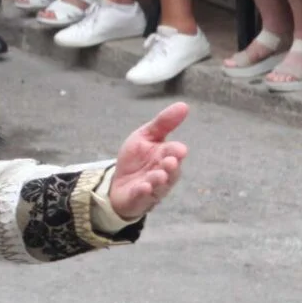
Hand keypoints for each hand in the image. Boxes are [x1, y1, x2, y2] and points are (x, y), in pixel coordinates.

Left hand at [107, 101, 188, 219]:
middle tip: (170, 161)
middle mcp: (163, 173)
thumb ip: (163, 123)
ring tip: (158, 175)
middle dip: (171, 166)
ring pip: (159, 185)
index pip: (173, 153)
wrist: (118, 183)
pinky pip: (142, 196)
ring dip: (158, 180)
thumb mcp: (146, 136)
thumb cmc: (137, 159)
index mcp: (166, 156)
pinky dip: (143, 192)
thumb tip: (183, 105)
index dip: (175, 152)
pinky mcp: (138, 198)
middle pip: (170, 171)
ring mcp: (152, 187)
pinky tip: (143, 187)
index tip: (179, 150)